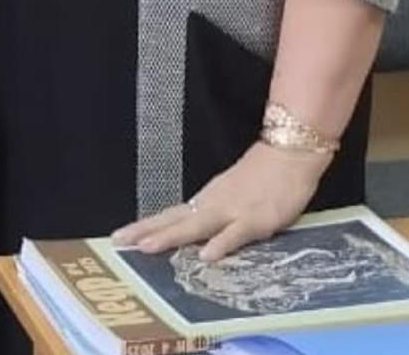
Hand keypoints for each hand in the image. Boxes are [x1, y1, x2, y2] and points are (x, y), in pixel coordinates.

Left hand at [112, 143, 331, 261]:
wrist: (290, 152)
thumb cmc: (264, 176)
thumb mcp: (234, 195)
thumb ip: (215, 215)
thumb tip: (196, 238)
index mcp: (208, 200)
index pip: (171, 215)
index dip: (146, 226)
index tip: (119, 236)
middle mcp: (213, 204)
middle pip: (175, 220)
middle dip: (146, 232)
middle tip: (118, 242)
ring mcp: (233, 210)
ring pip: (196, 226)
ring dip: (171, 237)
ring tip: (147, 247)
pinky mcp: (256, 219)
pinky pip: (236, 234)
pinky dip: (221, 244)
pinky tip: (207, 256)